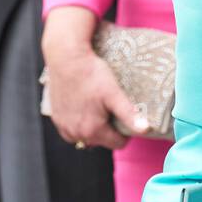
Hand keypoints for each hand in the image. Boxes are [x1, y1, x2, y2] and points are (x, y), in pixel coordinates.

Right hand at [41, 6, 149, 147]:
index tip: (126, 116)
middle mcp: (76, 133)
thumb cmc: (91, 74)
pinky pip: (70, 129)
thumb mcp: (113, 93)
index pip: (117, 143)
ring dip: (92, 127)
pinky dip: (78, 123)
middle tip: (111, 107)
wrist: (66, 58)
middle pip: (101, 140)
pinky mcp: (56, 117)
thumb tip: (146, 130)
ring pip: (85, 136)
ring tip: (97, 106)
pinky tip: (83, 107)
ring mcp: (64, 126)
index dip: (125, 132)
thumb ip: (129, 114)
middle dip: (108, 128)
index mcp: (92, 131)